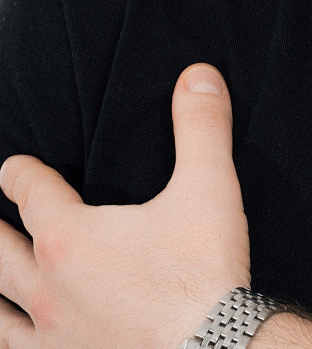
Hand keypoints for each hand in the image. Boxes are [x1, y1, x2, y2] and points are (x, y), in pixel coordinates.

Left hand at [0, 64, 249, 348]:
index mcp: (72, 240)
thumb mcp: (209, 188)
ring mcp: (53, 341)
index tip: (12, 165)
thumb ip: (200, 126)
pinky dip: (14, 346)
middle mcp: (48, 291)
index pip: (32, 194)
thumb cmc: (204, 274)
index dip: (20, 175)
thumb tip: (197, 74)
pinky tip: (21, 345)